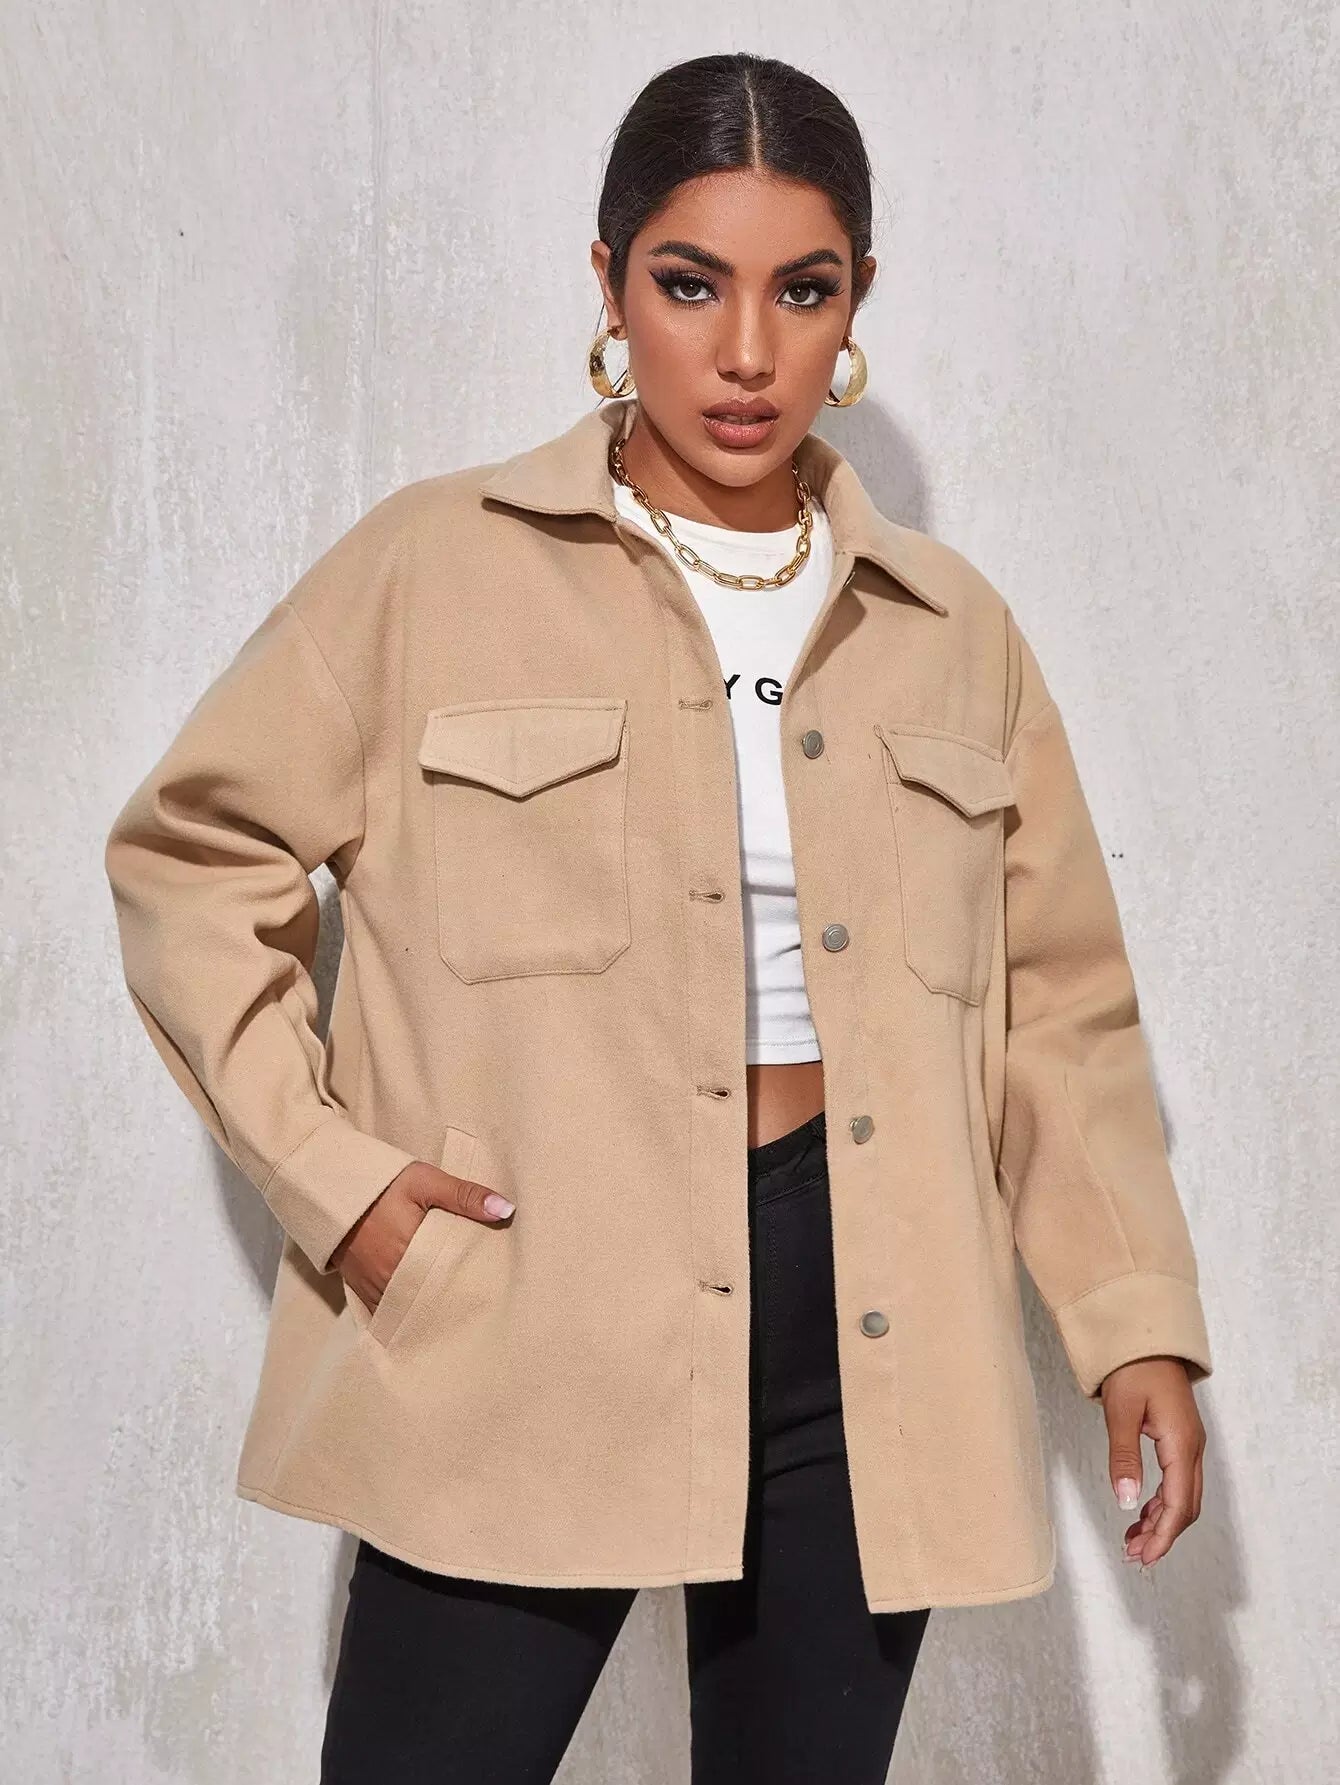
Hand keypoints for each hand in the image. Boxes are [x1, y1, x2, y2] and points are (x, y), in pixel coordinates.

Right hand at [329, 1160, 514, 1312]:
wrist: (328, 1189)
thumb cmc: (381, 1183)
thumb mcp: (425, 1181)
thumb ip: (464, 1196)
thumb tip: (507, 1210)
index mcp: (411, 1253)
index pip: (451, 1282)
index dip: (472, 1289)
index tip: (492, 1291)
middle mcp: (391, 1279)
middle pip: (432, 1302)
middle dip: (454, 1305)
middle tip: (480, 1306)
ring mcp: (374, 1288)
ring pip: (410, 1311)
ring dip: (430, 1311)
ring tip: (458, 1312)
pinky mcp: (362, 1290)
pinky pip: (389, 1312)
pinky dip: (406, 1313)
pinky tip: (425, 1312)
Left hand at [1099, 1355, 1205, 1570]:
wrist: (1145, 1336)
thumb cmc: (1133, 1368)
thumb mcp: (1121, 1412)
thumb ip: (1123, 1458)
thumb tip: (1126, 1503)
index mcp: (1181, 1443)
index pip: (1178, 1503)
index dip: (1163, 1535)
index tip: (1145, 1558)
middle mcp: (1192, 1447)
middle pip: (1185, 1505)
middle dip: (1162, 1534)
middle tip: (1134, 1555)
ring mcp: (1189, 1443)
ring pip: (1182, 1495)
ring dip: (1160, 1520)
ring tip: (1133, 1541)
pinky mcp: (1180, 1438)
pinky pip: (1177, 1480)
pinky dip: (1160, 1501)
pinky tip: (1141, 1511)